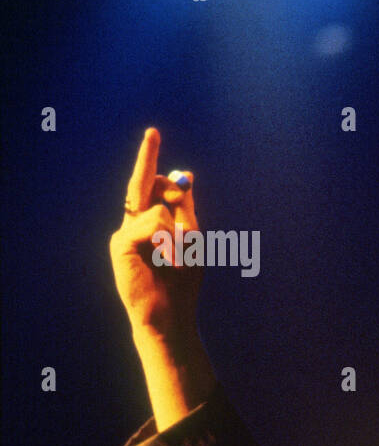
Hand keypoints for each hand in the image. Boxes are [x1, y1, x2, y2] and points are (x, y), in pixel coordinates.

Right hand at [109, 128, 201, 343]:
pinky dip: (167, 239)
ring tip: (178, 256)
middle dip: (146, 158)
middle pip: (139, 184)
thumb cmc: (182, 281)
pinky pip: (151, 225)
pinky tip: (167, 257)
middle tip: (152, 132)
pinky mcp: (119, 244)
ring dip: (178, 230)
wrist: (170, 313)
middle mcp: (133, 224)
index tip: (153, 134)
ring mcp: (124, 233)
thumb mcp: (191, 240)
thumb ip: (185, 210)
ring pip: (157, 209)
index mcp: (150, 222)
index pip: (149, 186)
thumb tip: (184, 178)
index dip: (151, 161)